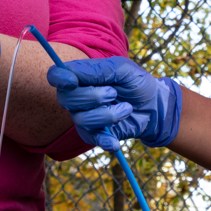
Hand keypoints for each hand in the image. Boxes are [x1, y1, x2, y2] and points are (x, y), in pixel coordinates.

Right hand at [47, 57, 181, 149]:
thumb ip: (97, 70)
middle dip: (92, 96)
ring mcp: (83, 116)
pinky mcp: (94, 134)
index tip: (73, 81)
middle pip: (66, 99)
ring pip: (81, 119)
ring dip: (107, 115)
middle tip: (113, 93)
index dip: (59, 78)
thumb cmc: (136, 82)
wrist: (154, 107)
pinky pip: (91, 138)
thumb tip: (70, 74)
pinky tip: (115, 140)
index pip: (56, 76)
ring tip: (127, 109)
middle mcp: (77, 97)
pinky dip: (104, 139)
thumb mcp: (122, 69)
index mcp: (80, 76)